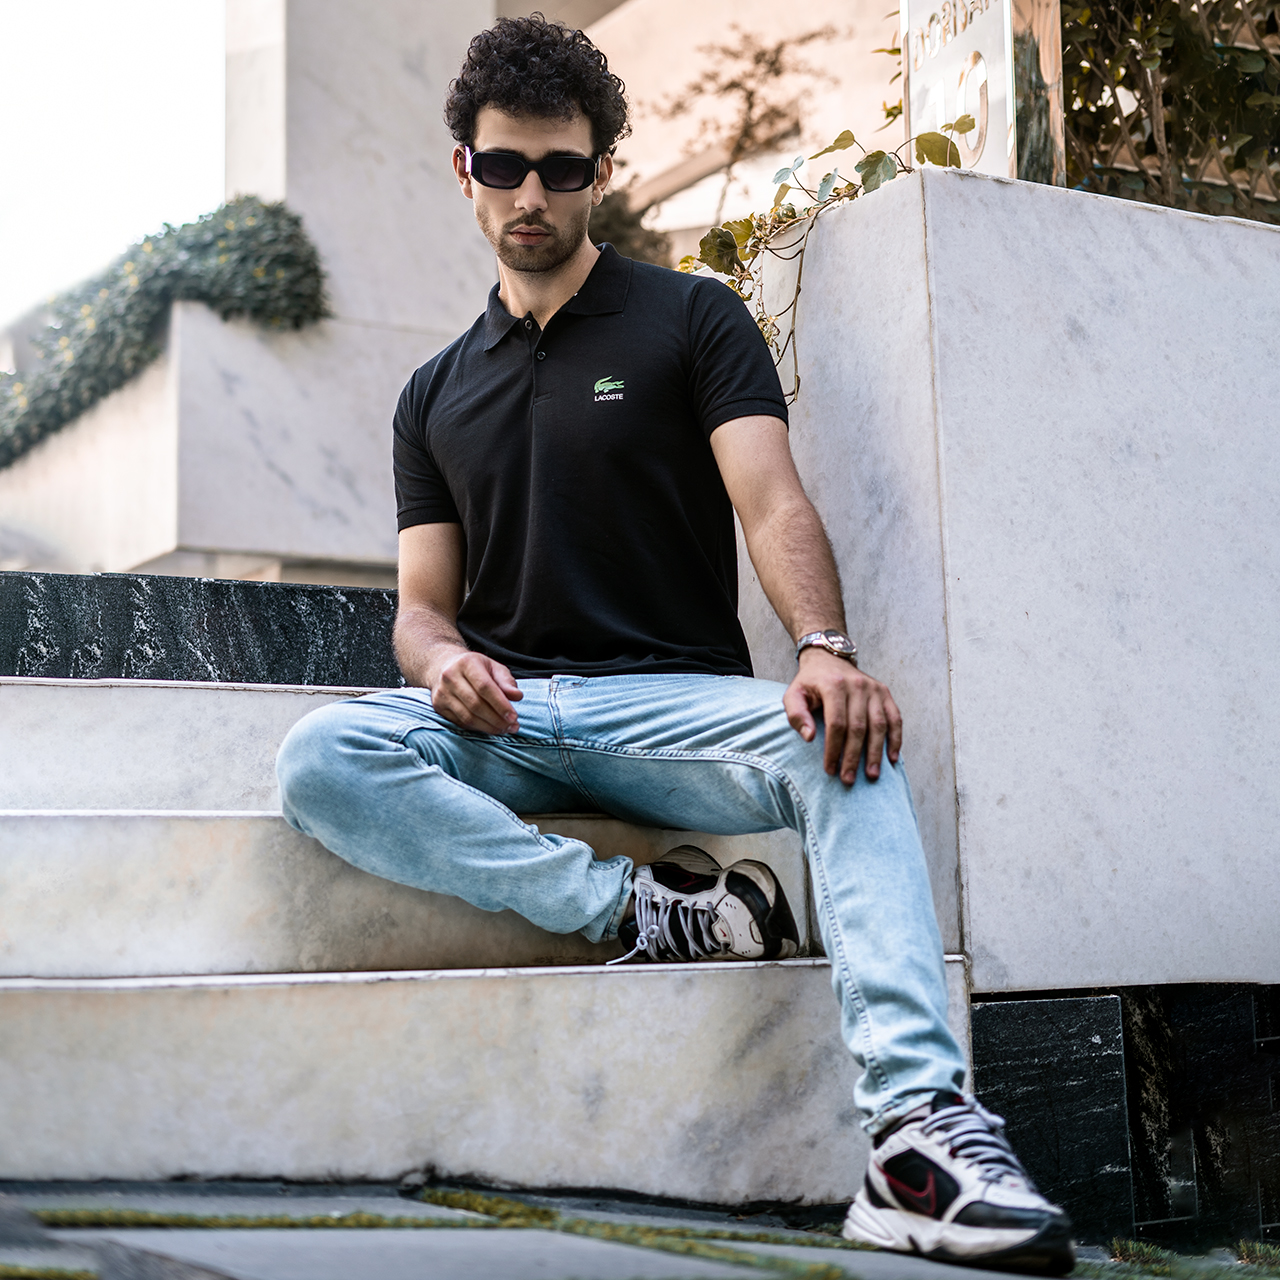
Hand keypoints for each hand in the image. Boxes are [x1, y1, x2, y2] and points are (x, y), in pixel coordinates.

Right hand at [428, 648, 523, 733]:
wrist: (444, 666)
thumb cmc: (475, 668)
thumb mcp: (493, 668)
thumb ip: (506, 682)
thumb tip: (517, 696)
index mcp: (466, 663)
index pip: (484, 687)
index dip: (500, 704)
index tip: (514, 716)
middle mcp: (450, 677)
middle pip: (475, 704)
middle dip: (497, 719)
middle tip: (513, 727)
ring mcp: (442, 693)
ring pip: (467, 716)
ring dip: (488, 727)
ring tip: (504, 729)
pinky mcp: (438, 706)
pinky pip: (460, 722)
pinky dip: (478, 728)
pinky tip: (490, 728)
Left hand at [783, 649, 902, 784]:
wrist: (828, 659)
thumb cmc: (809, 683)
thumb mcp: (793, 694)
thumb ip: (796, 715)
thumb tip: (809, 738)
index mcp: (833, 685)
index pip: (836, 723)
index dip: (833, 749)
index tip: (830, 769)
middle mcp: (857, 685)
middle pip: (858, 727)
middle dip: (853, 757)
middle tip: (848, 779)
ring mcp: (874, 688)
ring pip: (878, 725)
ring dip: (875, 753)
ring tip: (872, 775)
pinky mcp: (885, 692)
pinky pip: (895, 718)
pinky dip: (895, 739)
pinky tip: (891, 758)